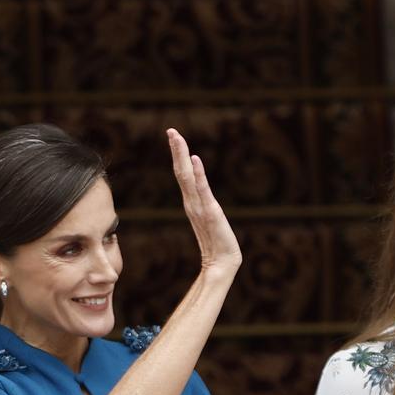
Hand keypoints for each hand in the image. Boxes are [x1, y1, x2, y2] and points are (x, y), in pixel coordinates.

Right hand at [167, 129, 239, 275]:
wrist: (224, 264)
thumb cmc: (217, 247)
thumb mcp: (209, 223)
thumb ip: (203, 212)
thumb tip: (200, 205)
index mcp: (192, 203)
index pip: (183, 175)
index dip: (178, 155)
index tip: (173, 136)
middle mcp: (192, 202)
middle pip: (181, 171)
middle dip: (176, 150)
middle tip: (171, 130)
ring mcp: (200, 207)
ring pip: (187, 176)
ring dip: (182, 155)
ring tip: (176, 137)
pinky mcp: (210, 212)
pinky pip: (202, 189)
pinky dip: (198, 173)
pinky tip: (194, 159)